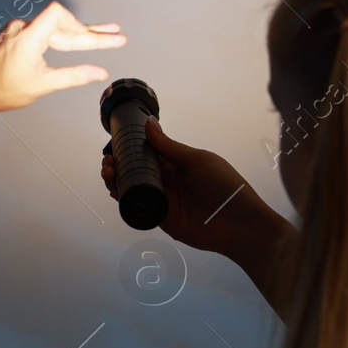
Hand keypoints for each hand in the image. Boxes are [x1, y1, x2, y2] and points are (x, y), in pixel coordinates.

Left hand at [0, 1, 125, 115]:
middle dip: (92, 32)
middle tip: (117, 35)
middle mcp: (23, 28)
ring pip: (56, 28)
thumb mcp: (42, 85)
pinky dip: (62, 37)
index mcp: (28, 38)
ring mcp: (19, 29)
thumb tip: (100, 72)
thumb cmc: (1, 89)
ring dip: (79, 33)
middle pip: (63, 23)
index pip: (58, 14)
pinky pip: (45, 32)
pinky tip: (77, 40)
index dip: (79, 24)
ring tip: (106, 34)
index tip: (96, 39)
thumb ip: (73, 76)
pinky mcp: (17, 34)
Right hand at [102, 118, 291, 264]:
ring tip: (108, 172)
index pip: (149, 153)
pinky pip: (139, 208)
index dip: (131, 148)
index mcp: (178, 163)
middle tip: (108, 160)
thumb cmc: (226, 186)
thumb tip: (148, 124)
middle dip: (119, 164)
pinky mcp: (162, 218)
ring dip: (117, 180)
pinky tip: (115, 191)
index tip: (116, 143)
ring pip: (134, 188)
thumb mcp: (197, 160)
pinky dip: (125, 200)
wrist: (239, 223)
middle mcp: (169, 181)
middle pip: (137, 171)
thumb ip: (169, 146)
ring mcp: (164, 200)